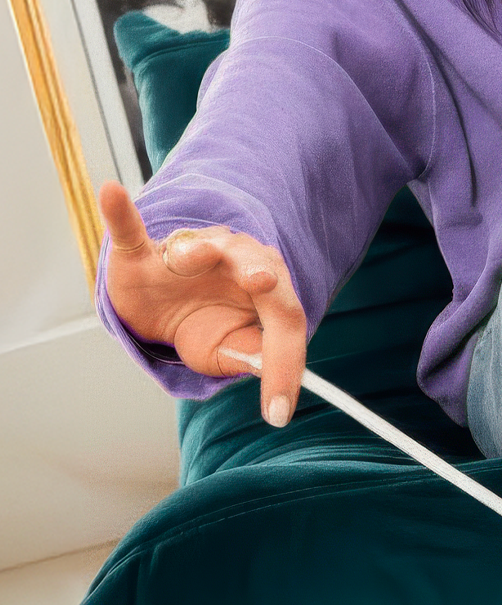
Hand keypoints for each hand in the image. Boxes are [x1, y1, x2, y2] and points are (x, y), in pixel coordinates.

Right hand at [99, 181, 306, 426]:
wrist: (158, 310)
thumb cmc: (203, 326)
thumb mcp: (228, 351)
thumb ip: (251, 355)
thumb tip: (269, 369)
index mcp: (267, 291)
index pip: (286, 321)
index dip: (286, 364)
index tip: (278, 410)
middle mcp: (237, 262)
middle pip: (257, 265)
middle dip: (262, 273)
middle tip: (263, 282)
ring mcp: (190, 254)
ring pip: (205, 245)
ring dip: (202, 248)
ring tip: (197, 256)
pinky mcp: (143, 253)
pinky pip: (130, 229)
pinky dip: (120, 213)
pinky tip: (111, 193)